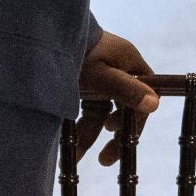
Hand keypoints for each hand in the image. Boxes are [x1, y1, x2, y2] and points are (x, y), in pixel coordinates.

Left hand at [75, 30, 157, 166]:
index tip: (121, 140)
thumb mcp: (99, 75)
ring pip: (101, 113)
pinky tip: (69, 142)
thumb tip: (155, 105)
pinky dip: (79, 126)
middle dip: (113, 135)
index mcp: (129, 63)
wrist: (40, 36)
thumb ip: (125, 90)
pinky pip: (86, 110)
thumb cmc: (74, 52)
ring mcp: (99, 77)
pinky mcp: (82, 83)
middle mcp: (118, 70)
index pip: (144, 96)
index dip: (136, 120)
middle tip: (103, 160)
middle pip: (123, 108)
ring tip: (75, 155)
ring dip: (90, 135)